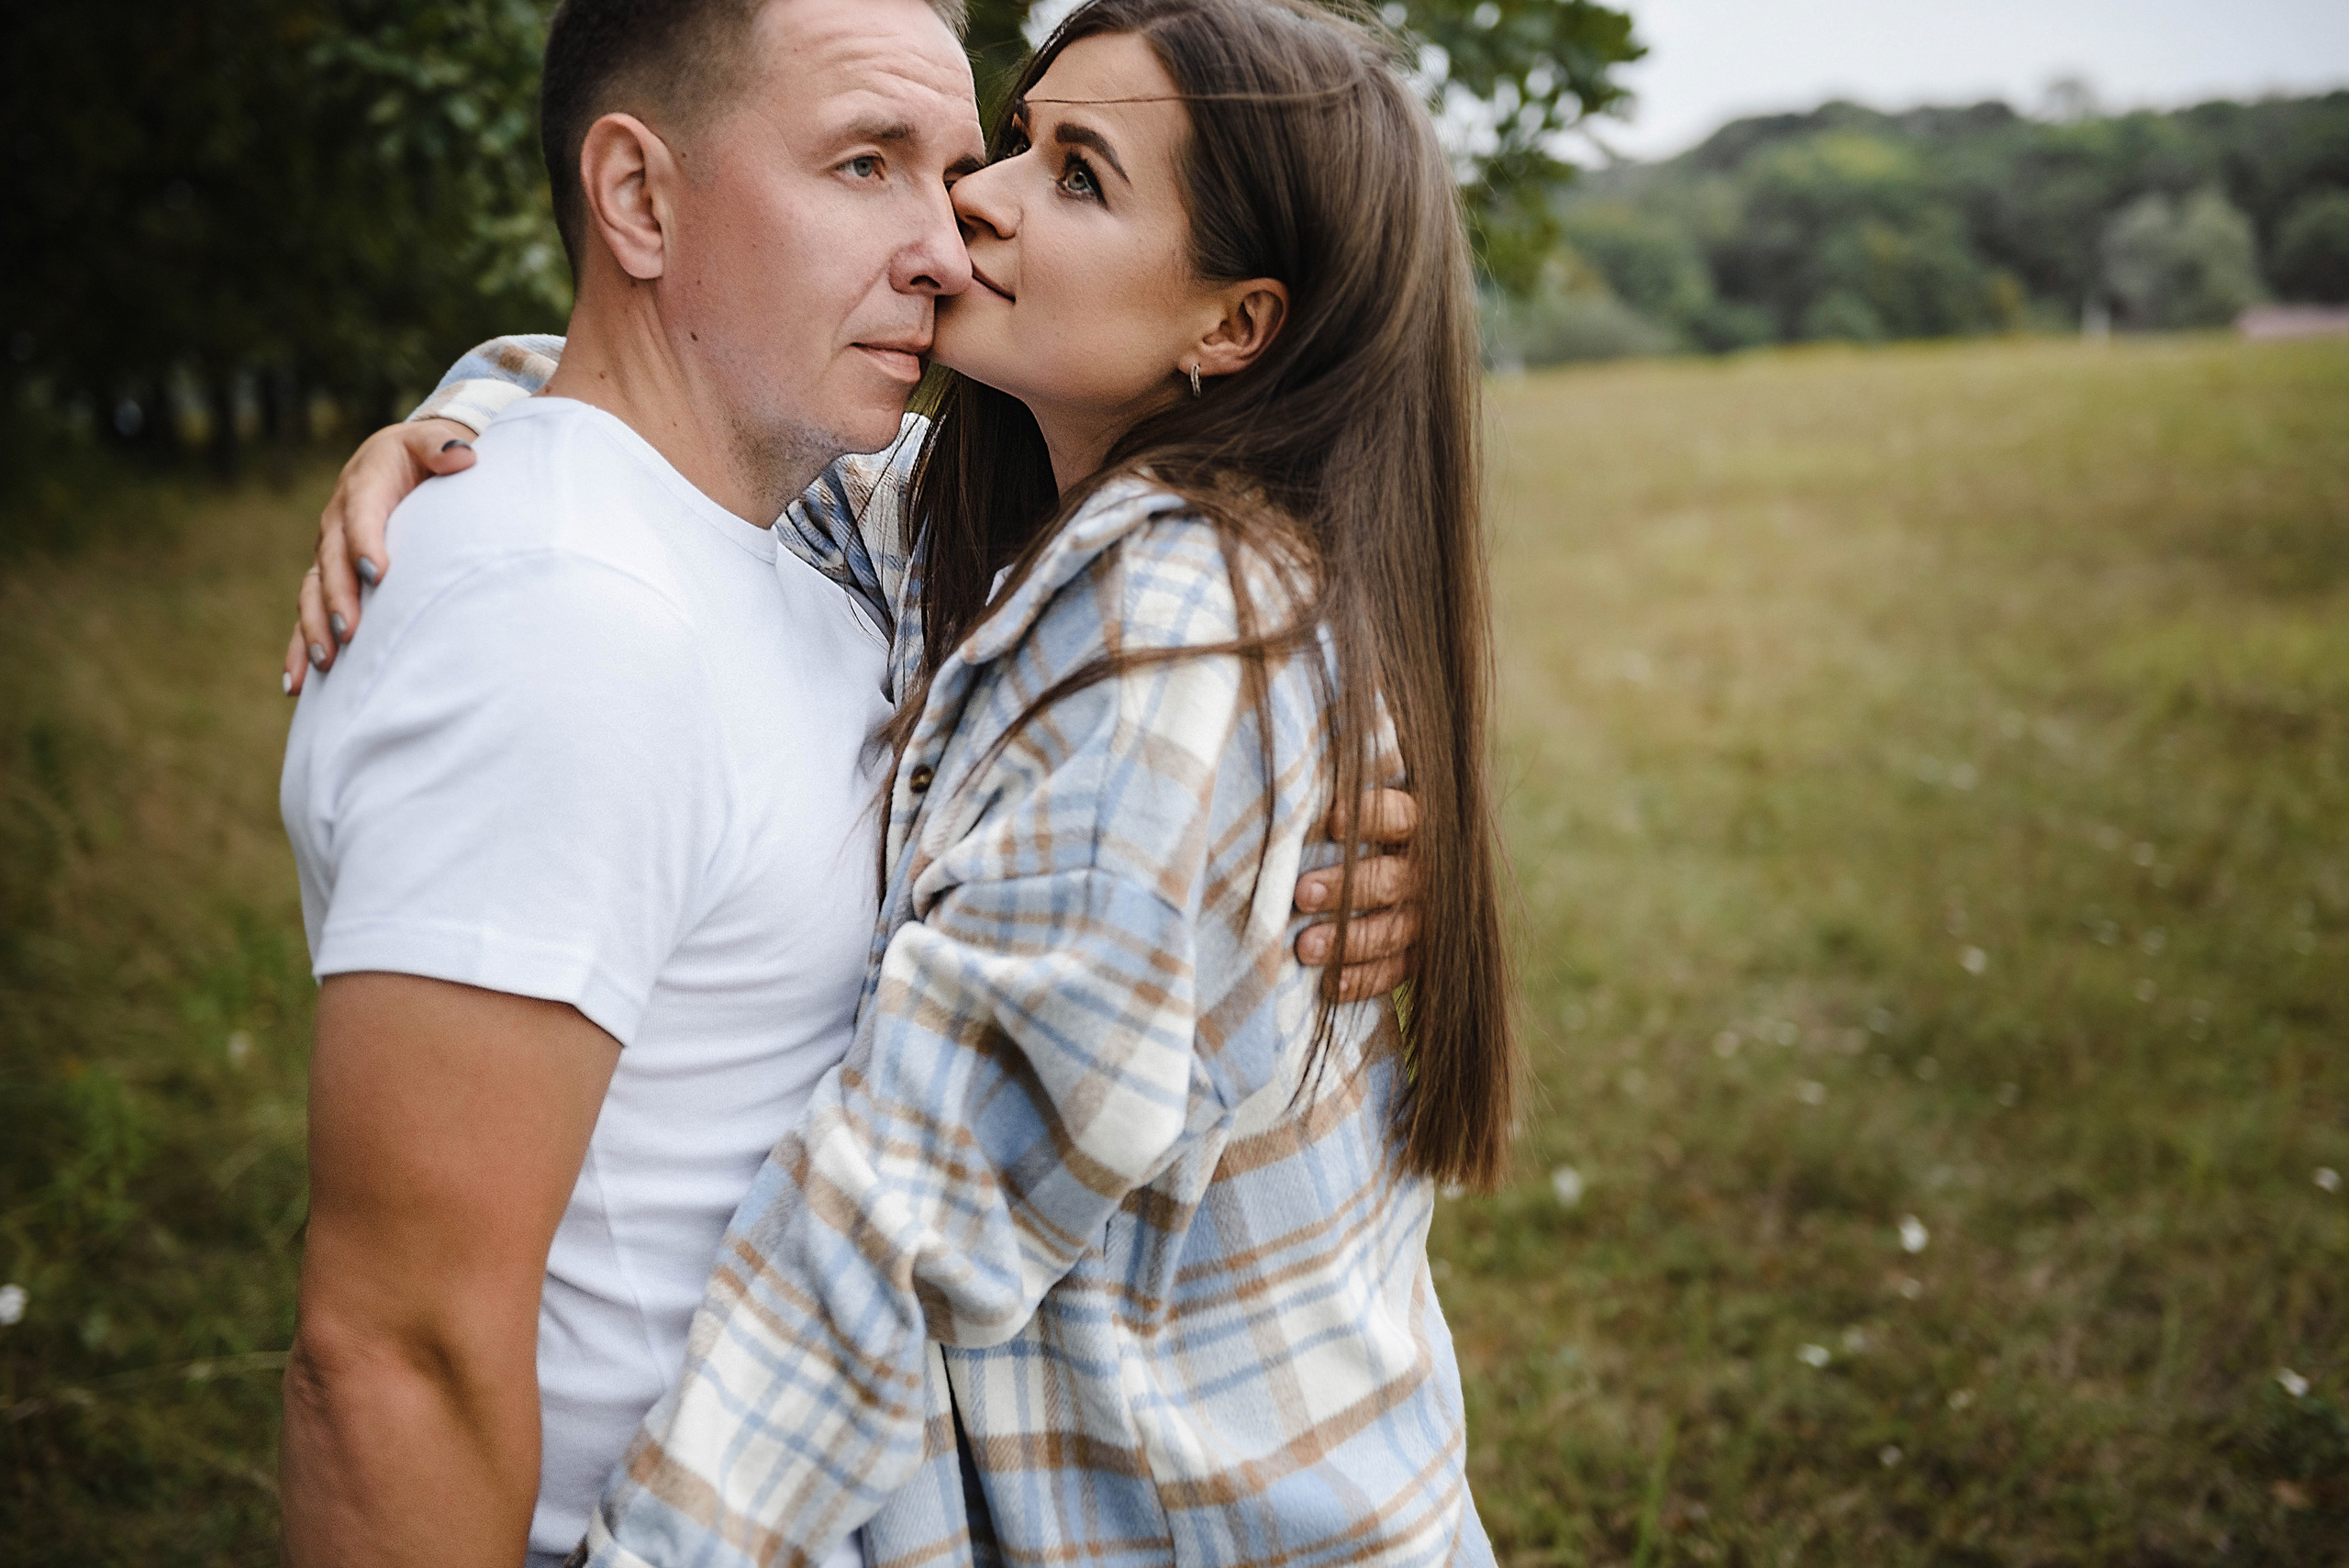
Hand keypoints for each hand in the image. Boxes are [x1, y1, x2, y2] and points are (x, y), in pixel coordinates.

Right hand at [283, 419, 476, 692]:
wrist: (396, 461)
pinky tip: (296, 684)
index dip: (365, 543)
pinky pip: (308, 613)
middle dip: (339, 598)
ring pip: (313, 593)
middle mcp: (337, 524)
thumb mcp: (432, 442)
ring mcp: (329, 554)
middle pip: (331, 563)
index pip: (361, 517)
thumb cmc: (421, 456)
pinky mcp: (329, 579)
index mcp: (363, 489)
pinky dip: (298, 646)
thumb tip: (462, 457)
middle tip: (351, 631)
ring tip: (325, 662)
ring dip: (315, 627)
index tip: (377, 573)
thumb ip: (443, 447)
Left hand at [1293, 787, 1420, 1001]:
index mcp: (1413, 825)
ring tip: (1305, 947)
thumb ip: (1324, 799)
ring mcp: (1424, 915)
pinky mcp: (1417, 954)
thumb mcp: (1338, 810)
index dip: (1373, 817)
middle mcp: (1424, 870)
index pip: (1403, 816)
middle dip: (1347, 888)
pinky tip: (1330, 985)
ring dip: (1351, 940)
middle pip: (1394, 878)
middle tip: (1302, 894)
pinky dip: (1364, 980)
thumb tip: (1284, 781)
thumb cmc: (1333, 835)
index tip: (1333, 824)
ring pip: (1397, 928)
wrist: (1363, 879)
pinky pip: (1397, 970)